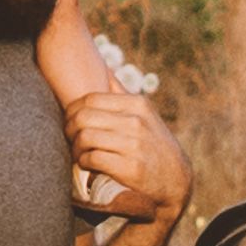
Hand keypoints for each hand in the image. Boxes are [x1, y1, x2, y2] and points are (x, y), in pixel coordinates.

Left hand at [67, 87, 189, 221]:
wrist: (175, 179)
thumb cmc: (152, 143)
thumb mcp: (145, 113)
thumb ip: (122, 92)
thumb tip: (102, 67)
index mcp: (138, 104)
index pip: (90, 99)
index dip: (72, 110)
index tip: (70, 122)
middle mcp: (137, 121)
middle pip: (83, 117)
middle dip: (69, 128)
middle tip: (70, 138)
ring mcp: (135, 145)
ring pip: (85, 137)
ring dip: (75, 147)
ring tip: (78, 153)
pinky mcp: (131, 168)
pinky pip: (92, 159)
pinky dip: (83, 162)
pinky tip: (87, 164)